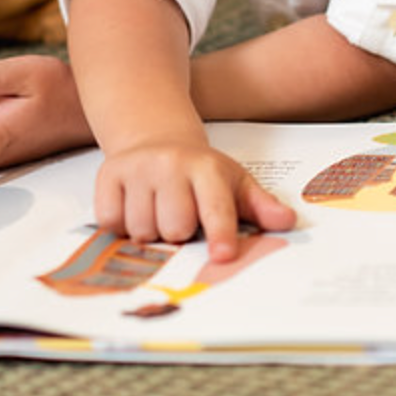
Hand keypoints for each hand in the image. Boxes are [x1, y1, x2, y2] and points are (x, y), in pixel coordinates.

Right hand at [94, 139, 295, 261]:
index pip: (215, 207)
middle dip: (178, 234)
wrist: (157, 140)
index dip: (220, 233)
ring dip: (150, 232)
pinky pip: (111, 222)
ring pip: (141, 229)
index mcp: (207, 168)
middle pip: (174, 227)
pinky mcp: (108, 173)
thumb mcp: (235, 183)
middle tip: (181, 218)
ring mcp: (138, 167)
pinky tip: (134, 207)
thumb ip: (260, 206)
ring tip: (158, 211)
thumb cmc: (199, 173)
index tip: (223, 255)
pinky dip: (121, 225)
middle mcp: (171, 164)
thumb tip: (287, 221)